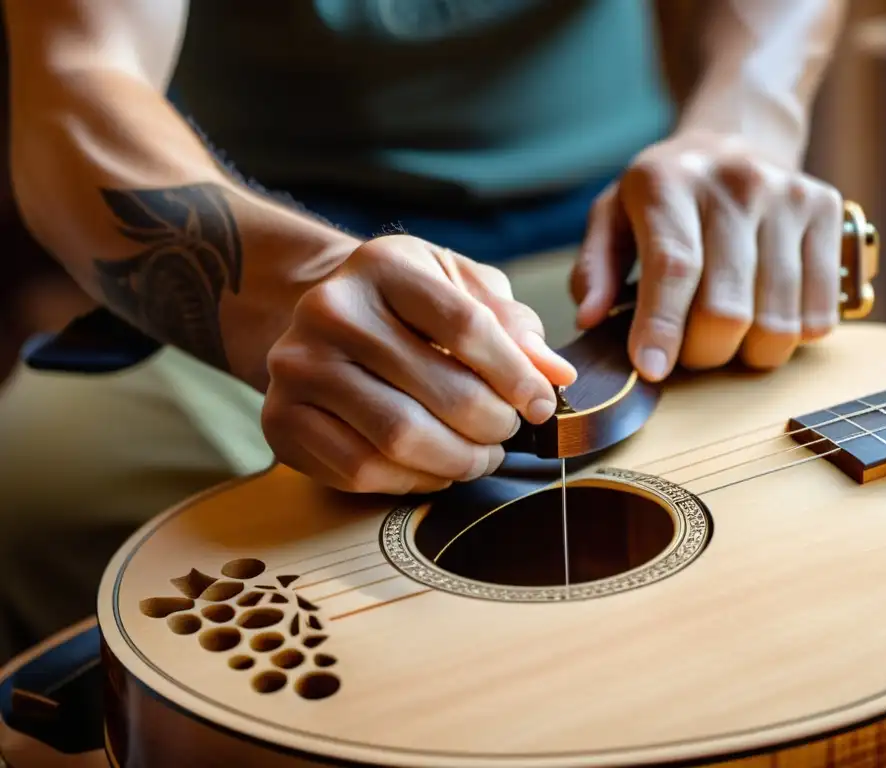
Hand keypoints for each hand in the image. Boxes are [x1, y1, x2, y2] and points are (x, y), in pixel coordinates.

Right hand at [262, 235, 576, 494]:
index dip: (516, 375)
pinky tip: (434, 468)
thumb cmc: (408, 305)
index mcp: (383, 266)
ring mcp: (297, 367)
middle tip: (507, 433)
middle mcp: (330, 310)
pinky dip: (412, 481)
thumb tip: (555, 375)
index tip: (541, 403)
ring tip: (480, 455)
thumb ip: (512, 324)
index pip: (466, 326)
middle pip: (437, 390)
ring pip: (400, 438)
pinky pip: (360, 470)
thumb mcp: (462, 288)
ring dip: (458, 460)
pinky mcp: (281, 419)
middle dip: (492, 425)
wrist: (325, 319)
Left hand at [570, 132, 844, 378]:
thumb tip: (590, 318)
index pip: (674, 266)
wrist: (737, 137)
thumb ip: (594, 269)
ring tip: (730, 335)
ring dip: (749, 352)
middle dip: (704, 352)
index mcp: (669, 182)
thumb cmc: (665, 196)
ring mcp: (788, 195)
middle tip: (691, 350)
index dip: (663, 326)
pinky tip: (769, 315)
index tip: (652, 369)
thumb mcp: (612, 217)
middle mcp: (735, 182)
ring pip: (777, 321)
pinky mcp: (827, 211)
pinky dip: (793, 337)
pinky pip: (820, 313)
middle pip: (727, 308)